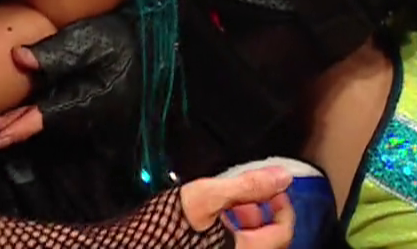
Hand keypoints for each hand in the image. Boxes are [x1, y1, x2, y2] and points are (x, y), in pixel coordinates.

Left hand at [0, 12, 139, 148]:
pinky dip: (36, 116)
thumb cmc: (120, 36)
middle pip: (44, 123)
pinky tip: (19, 113)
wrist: (150, 41)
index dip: (19, 127)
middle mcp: (89, 115)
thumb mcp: (89, 38)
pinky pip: (59, 114)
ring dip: (21, 122)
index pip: (47, 116)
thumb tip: (17, 58)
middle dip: (12, 127)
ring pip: (50, 121)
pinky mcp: (91, 107)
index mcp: (88, 98)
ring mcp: (92, 115)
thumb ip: (54, 52)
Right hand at [179, 167, 296, 248]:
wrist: (132, 246)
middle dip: (260, 213)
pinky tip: (211, 224)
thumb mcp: (208, 197)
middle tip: (242, 196)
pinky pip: (234, 248)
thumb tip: (283, 176)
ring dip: (245, 225)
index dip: (282, 205)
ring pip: (251, 246)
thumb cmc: (169, 227)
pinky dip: (231, 236)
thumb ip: (248, 186)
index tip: (269, 187)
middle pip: (269, 241)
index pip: (284, 231)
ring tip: (224, 207)